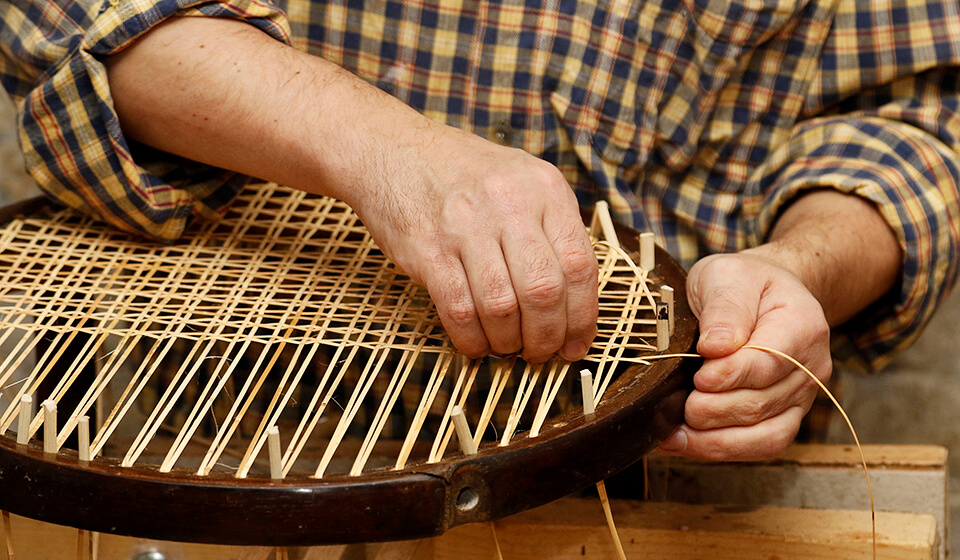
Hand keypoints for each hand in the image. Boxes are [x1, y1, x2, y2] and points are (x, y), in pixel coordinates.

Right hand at [346, 124, 598, 362]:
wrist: (392, 151)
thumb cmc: (464, 176)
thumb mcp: (522, 181)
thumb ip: (551, 229)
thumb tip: (575, 303)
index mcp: (544, 188)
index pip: (580, 265)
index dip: (583, 316)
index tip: (576, 344)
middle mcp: (510, 204)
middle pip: (544, 291)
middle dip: (547, 337)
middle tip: (540, 353)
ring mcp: (466, 226)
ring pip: (502, 307)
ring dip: (508, 342)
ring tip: (506, 347)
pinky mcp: (428, 249)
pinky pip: (459, 310)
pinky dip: (471, 339)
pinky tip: (475, 343)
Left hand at [657, 251, 831, 460]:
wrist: (763, 292)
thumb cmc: (742, 283)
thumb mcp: (727, 275)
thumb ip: (725, 306)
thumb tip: (716, 346)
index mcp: (802, 325)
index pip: (769, 362)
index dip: (731, 375)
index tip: (699, 376)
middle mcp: (811, 366)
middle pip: (762, 403)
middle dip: (714, 410)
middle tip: (681, 404)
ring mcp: (800, 396)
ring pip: (763, 435)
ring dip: (714, 439)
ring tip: (676, 432)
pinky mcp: (785, 416)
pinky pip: (761, 446)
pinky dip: (722, 449)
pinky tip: (686, 442)